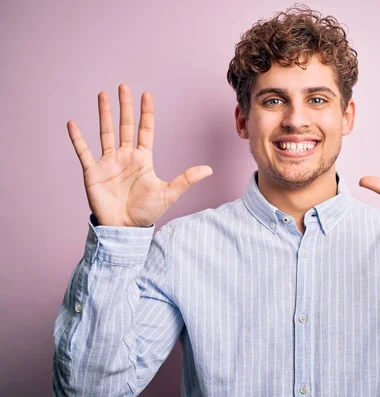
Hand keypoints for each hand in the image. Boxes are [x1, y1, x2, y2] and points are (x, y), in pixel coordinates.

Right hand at [67, 84, 212, 226]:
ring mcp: (108, 163)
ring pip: (105, 132)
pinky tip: (72, 123)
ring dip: (104, 114)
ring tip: (103, 95)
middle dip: (125, 106)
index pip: (145, 130)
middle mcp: (125, 156)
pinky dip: (77, 138)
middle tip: (124, 86)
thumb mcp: (168, 193)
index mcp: (143, 159)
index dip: (146, 113)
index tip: (146, 94)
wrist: (124, 229)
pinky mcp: (93, 172)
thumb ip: (186, 179)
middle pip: (124, 126)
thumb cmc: (146, 212)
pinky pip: (83, 151)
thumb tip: (209, 170)